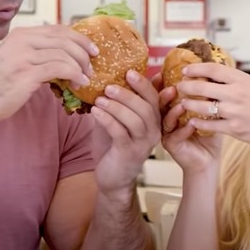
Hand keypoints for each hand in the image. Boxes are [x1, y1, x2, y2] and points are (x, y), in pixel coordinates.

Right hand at [0, 26, 96, 124]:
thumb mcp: (16, 60)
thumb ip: (37, 53)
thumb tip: (65, 56)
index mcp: (21, 34)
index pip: (58, 29)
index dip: (79, 38)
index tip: (92, 50)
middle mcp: (22, 40)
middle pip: (65, 39)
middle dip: (84, 52)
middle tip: (92, 66)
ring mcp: (23, 56)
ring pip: (65, 54)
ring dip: (80, 67)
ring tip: (84, 79)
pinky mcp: (26, 73)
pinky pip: (60, 68)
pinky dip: (75, 75)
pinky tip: (78, 84)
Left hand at [91, 70, 161, 193]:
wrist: (111, 177)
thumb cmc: (114, 145)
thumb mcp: (117, 119)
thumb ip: (120, 102)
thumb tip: (111, 77)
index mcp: (153, 120)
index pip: (154, 98)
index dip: (144, 84)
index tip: (129, 72)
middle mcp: (153, 131)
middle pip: (147, 108)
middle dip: (128, 94)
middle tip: (109, 85)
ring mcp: (143, 144)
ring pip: (136, 121)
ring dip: (117, 107)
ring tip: (99, 99)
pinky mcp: (129, 154)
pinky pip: (120, 133)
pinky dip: (107, 120)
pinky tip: (95, 112)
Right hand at [159, 83, 221, 172]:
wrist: (208, 159)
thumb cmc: (208, 134)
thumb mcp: (208, 111)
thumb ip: (206, 95)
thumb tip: (213, 74)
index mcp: (171, 107)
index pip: (163, 92)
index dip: (163, 83)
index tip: (166, 73)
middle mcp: (165, 118)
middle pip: (159, 104)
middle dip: (164, 95)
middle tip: (173, 88)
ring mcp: (166, 132)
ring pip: (165, 119)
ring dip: (173, 111)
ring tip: (182, 105)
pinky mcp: (170, 145)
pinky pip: (174, 135)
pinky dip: (183, 129)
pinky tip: (192, 124)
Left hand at [175, 63, 249, 146]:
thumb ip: (232, 80)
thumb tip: (210, 72)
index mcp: (241, 79)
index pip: (212, 70)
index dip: (195, 69)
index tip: (185, 70)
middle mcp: (236, 94)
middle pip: (203, 87)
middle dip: (187, 86)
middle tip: (179, 87)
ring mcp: (235, 112)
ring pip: (203, 107)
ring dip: (190, 104)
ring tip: (184, 103)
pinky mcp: (234, 129)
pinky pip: (210, 125)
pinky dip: (198, 122)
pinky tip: (193, 121)